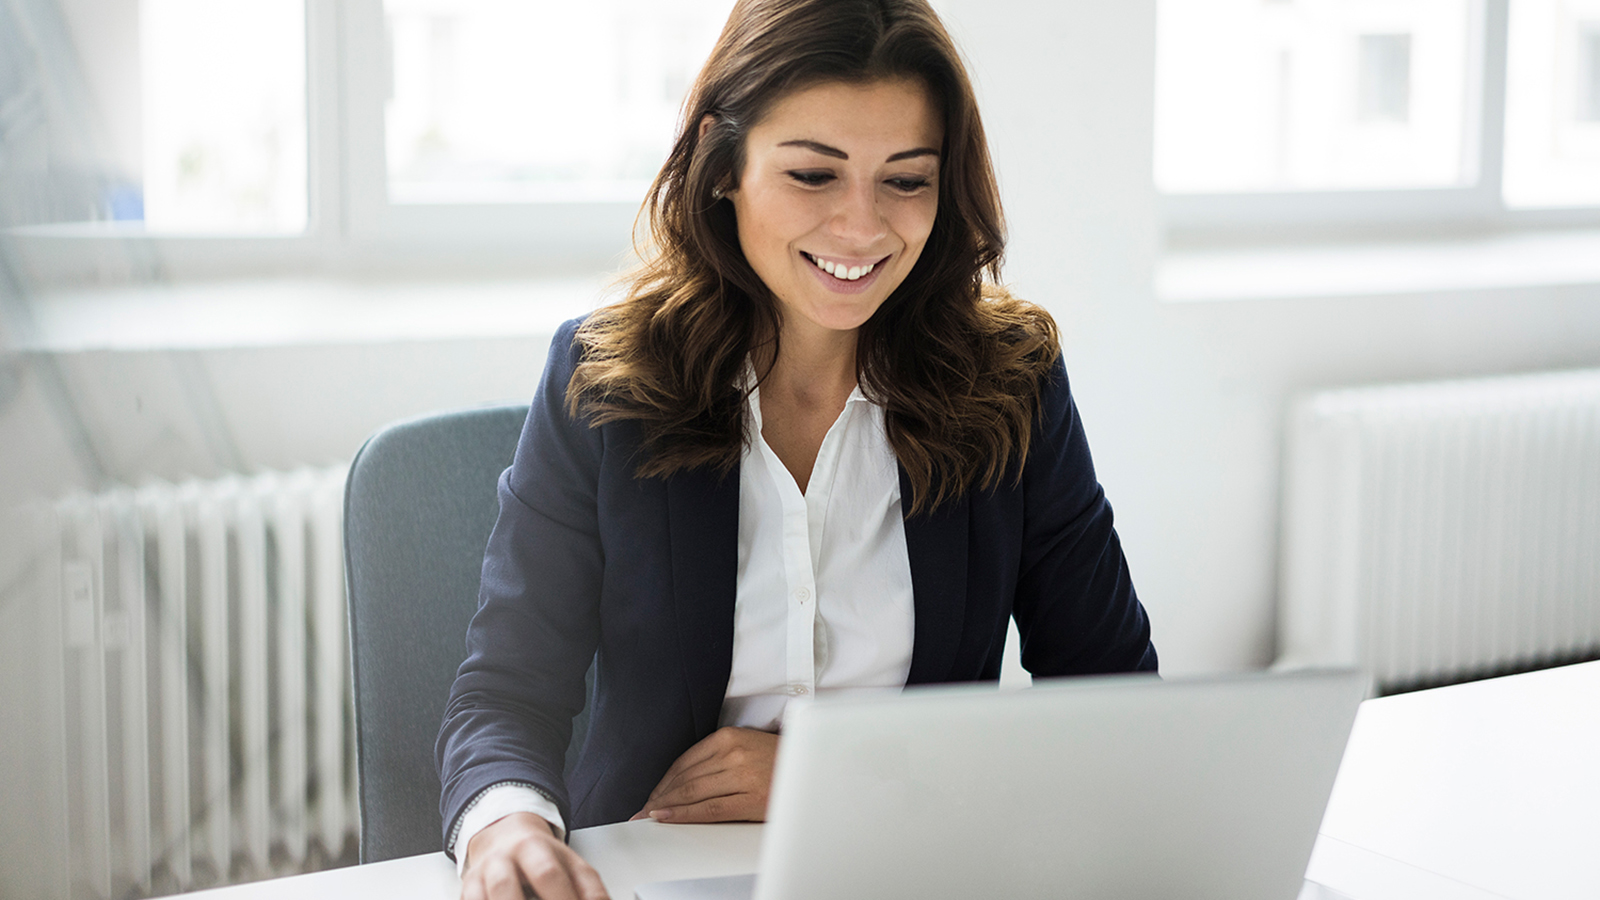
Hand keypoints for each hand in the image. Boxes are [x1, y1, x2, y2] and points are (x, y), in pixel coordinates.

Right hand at [461, 812, 608, 899]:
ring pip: (480, 896)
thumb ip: (589, 889)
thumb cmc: (541, 855)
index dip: (562, 899)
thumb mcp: (571, 864)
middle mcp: (503, 860)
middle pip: (505, 886)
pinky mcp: (468, 888)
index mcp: (535, 848)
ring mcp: (481, 875)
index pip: (548, 875)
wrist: (504, 833)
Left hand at [631, 726, 778, 823]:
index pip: (684, 760)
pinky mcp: (750, 798)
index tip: (652, 794)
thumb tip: (685, 780)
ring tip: (650, 818)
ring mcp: (742, 775)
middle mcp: (733, 752)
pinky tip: (668, 817)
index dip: (663, 781)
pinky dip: (684, 814)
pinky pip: (709, 809)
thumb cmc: (780, 761)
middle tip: (642, 811)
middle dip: (660, 796)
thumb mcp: (748, 746)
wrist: (814, 768)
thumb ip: (719, 757)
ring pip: (692, 792)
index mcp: (730, 736)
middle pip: (685, 777)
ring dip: (667, 806)